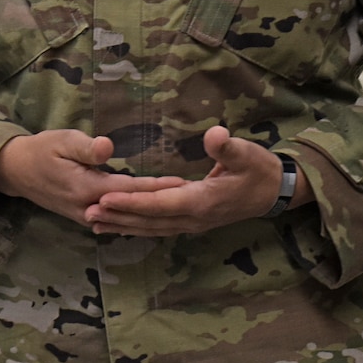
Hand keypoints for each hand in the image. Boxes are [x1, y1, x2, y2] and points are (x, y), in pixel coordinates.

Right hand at [0, 130, 183, 227]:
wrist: (16, 171)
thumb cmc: (41, 150)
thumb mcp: (62, 141)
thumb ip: (86, 147)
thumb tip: (107, 148)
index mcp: (88, 189)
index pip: (131, 191)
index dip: (158, 187)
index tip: (184, 183)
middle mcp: (90, 209)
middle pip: (133, 209)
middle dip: (163, 204)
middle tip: (194, 198)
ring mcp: (88, 217)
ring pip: (127, 219)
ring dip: (153, 214)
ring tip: (182, 209)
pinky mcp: (86, 217)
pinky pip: (118, 220)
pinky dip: (138, 218)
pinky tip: (155, 217)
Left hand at [83, 127, 309, 236]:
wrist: (275, 192)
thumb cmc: (259, 170)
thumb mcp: (247, 154)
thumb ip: (228, 148)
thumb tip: (215, 135)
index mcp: (200, 202)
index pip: (158, 204)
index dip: (131, 202)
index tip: (104, 198)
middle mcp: (192, 218)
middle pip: (148, 221)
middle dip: (118, 217)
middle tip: (86, 213)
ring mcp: (192, 223)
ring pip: (151, 228)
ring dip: (123, 225)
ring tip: (94, 223)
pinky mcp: (192, 222)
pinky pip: (159, 227)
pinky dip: (137, 227)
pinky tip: (121, 225)